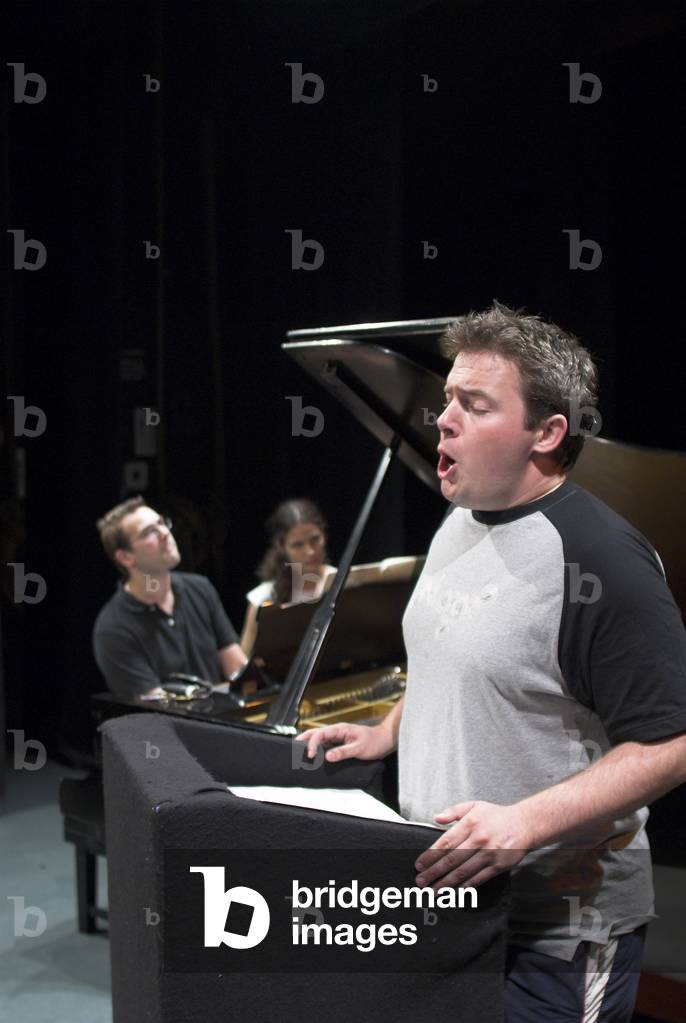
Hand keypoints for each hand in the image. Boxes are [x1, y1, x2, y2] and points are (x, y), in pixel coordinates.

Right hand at [295, 722, 394, 763]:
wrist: (385, 739)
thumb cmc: (375, 741)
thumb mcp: (359, 748)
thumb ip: (343, 752)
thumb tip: (327, 756)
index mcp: (340, 729)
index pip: (320, 734)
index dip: (312, 744)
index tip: (309, 756)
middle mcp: (337, 731)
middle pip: (316, 733)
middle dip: (304, 739)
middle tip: (293, 748)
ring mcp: (338, 736)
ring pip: (320, 738)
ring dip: (310, 743)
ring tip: (300, 752)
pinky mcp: (341, 742)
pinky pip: (326, 744)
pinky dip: (318, 748)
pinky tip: (315, 755)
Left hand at [414, 800, 530, 888]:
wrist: (525, 824)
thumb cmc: (497, 816)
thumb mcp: (474, 805)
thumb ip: (454, 811)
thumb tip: (436, 818)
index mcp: (470, 823)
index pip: (446, 842)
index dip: (430, 855)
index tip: (419, 864)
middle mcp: (479, 839)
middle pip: (452, 859)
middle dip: (434, 872)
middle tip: (421, 882)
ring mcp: (489, 854)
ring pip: (463, 871)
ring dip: (446, 883)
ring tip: (434, 890)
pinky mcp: (499, 865)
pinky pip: (479, 878)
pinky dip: (466, 887)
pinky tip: (455, 892)